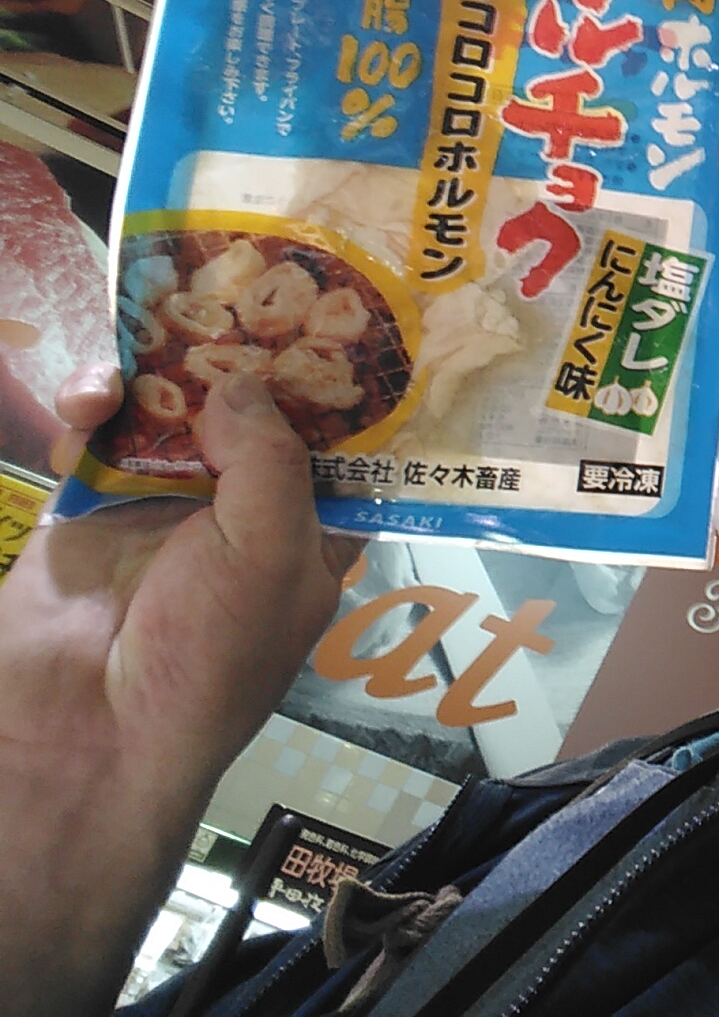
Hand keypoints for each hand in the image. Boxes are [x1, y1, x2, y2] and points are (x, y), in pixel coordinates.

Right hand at [0, 363, 358, 1015]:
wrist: (80, 734)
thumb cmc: (208, 654)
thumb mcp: (272, 552)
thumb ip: (269, 458)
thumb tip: (242, 379)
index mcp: (310, 532)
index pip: (340, 446)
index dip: (338, 387)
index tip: (340, 311)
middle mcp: (242, 514)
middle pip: (252, 414)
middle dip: (242, 356)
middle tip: (235, 281)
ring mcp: (161, 508)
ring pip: (170, 412)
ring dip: (161, 371)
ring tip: (157, 325)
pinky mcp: (86, 507)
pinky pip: (96, 436)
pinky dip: (94, 407)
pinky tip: (96, 394)